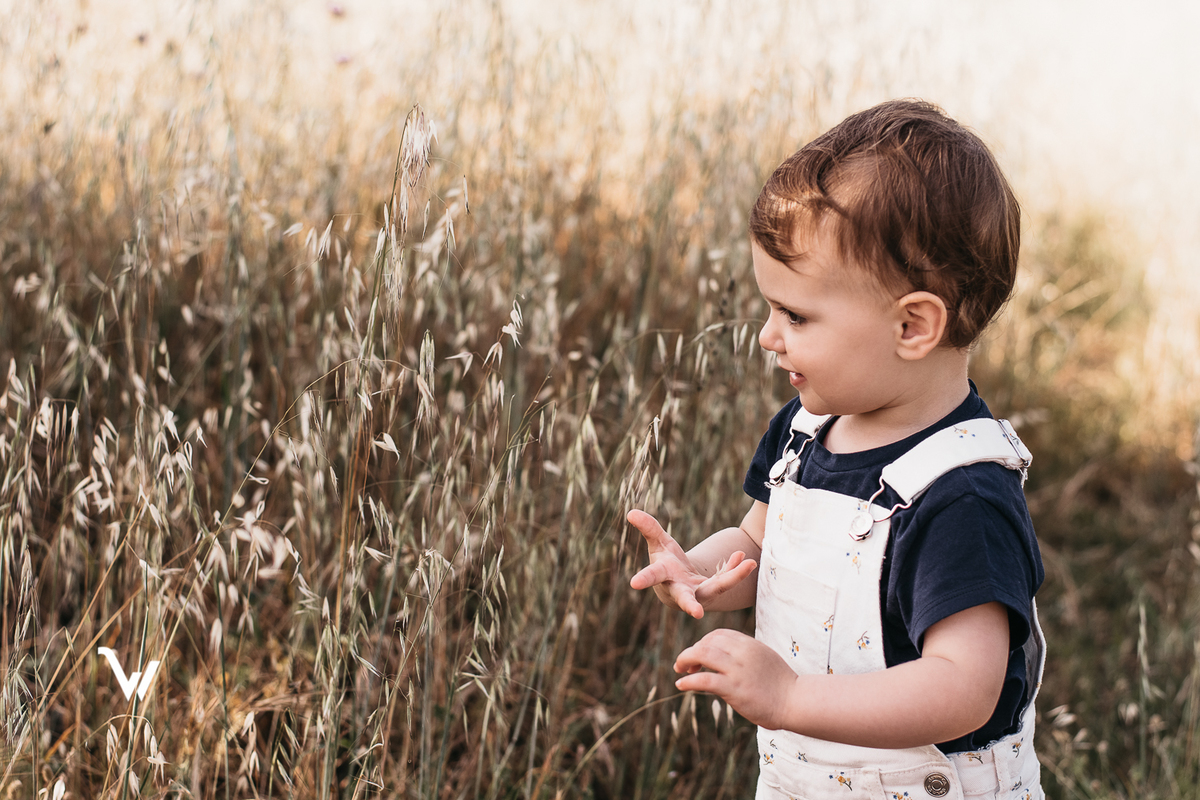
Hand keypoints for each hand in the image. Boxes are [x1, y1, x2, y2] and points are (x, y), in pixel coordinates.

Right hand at [627, 510, 756, 618]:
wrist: (679, 586)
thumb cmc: (666, 564)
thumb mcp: (659, 544)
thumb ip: (648, 528)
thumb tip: (631, 512)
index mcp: (663, 577)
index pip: (653, 576)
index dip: (644, 579)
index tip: (634, 583)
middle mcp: (681, 590)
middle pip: (686, 597)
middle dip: (690, 604)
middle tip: (697, 613)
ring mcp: (700, 594)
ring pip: (718, 589)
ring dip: (734, 577)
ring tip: (750, 563)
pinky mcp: (715, 592)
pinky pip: (727, 580)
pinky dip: (735, 568)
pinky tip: (741, 556)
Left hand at [673, 628, 797, 729]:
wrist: (796, 701)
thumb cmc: (781, 684)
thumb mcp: (763, 659)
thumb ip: (745, 655)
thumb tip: (726, 657)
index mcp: (749, 644)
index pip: (718, 634)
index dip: (703, 643)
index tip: (698, 657)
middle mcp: (742, 652)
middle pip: (707, 641)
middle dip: (692, 652)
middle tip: (684, 666)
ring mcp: (737, 670)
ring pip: (702, 654)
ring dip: (685, 660)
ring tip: (679, 671)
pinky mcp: (734, 688)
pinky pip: (704, 680)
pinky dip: (688, 681)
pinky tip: (681, 685)